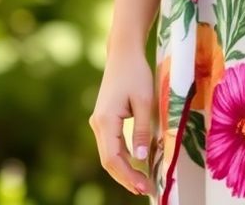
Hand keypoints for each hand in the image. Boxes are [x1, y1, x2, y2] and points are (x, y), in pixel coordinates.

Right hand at [90, 48, 156, 196]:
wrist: (123, 54)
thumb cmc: (136, 73)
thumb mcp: (145, 101)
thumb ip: (141, 130)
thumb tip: (141, 159)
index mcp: (105, 121)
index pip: (113, 158)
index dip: (128, 175)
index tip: (145, 187)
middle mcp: (98, 124)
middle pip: (109, 161)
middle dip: (126, 178)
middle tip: (146, 190)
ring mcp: (99, 123)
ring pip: (109, 155)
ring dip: (125, 170)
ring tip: (143, 183)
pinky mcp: (105, 121)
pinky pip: (112, 146)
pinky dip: (123, 158)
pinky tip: (137, 165)